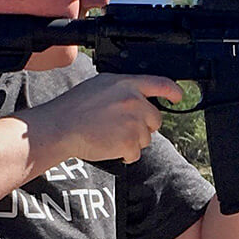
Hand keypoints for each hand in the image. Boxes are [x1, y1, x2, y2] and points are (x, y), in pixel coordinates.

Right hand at [23, 73, 184, 163]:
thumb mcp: (101, 85)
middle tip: (120, 127)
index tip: (178, 97)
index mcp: (128, 84)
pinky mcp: (129, 142)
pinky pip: (136, 153)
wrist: (60, 126)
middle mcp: (134, 101)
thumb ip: (124, 88)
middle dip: (142, 126)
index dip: (173, 92)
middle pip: (155, 119)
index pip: (161, 84)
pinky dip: (124, 155)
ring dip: (132, 141)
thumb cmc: (75, 107)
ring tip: (109, 135)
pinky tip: (108, 146)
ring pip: (146, 138)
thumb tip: (140, 96)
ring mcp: (133, 122)